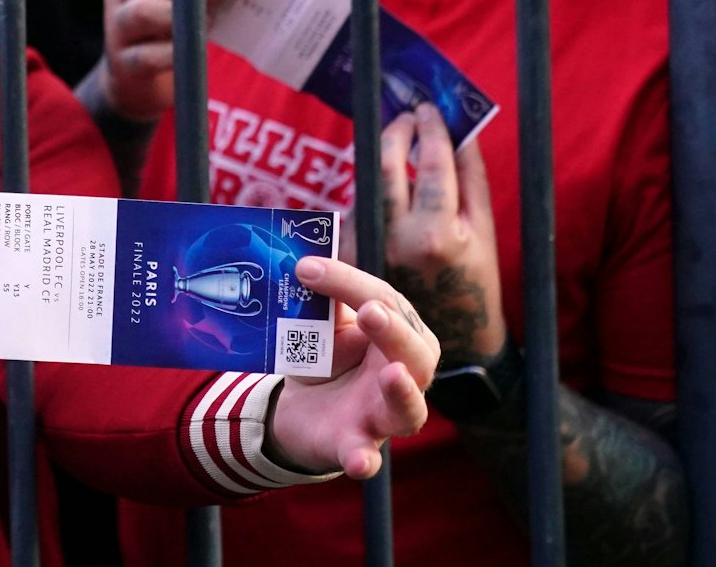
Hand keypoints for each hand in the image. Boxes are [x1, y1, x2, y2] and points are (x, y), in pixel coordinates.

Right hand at [97, 0, 270, 120]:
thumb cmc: (174, 29)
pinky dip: (175, 55)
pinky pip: (148, 55)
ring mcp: (117, 25)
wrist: (138, 78)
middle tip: (221, 1)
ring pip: (143, 11)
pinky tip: (190, 56)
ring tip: (207, 28)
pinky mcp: (122, 61)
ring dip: (183, 20)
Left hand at [267, 257, 440, 477]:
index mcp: (400, 336)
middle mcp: (404, 376)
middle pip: (414, 353)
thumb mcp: (324, 325)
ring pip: (409, 409)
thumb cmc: (326, 358)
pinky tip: (359, 460)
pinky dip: (363, 458)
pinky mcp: (357, 446)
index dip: (348, 282)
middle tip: (371, 311)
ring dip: (401, 390)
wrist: (301, 412)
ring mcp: (383, 416)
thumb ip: (324, 297)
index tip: (305, 267)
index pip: (385, 302)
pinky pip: (366, 456)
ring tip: (393, 374)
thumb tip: (304, 255)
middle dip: (394, 331)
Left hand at [380, 103, 508, 363]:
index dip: (429, 129)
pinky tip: (383, 182)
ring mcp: (369, 249)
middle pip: (384, 168)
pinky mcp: (351, 256)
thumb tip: (460, 130)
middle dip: (395, 133)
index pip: (428, 164)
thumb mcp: (483, 232)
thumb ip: (471, 178)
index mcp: (437, 235)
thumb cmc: (474, 282)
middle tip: (406, 116)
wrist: (452, 340)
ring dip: (381, 157)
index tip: (427, 108)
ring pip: (367, 187)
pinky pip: (358, 210)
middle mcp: (397, 241)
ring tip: (398, 140)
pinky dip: (371, 189)